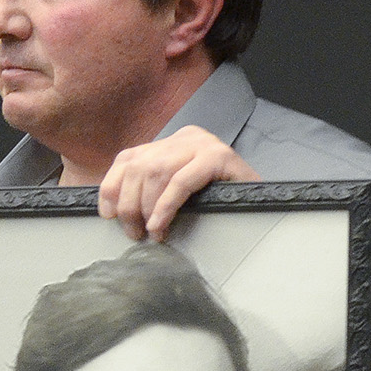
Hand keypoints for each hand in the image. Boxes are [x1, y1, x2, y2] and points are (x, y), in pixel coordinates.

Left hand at [98, 126, 258, 241]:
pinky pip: (181, 181)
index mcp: (169, 143)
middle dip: (129, 204)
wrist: (261, 201)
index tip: (109, 215)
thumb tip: (114, 211)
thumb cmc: (215, 201)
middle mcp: (184, 137)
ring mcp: (203, 144)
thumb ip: (149, 190)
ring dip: (147, 208)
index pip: (127, 159)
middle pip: (138, 167)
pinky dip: (165, 206)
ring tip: (151, 233)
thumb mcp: (174, 191)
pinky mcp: (219, 156)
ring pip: (156, 172)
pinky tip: (160, 225)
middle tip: (134, 233)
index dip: (111, 187)